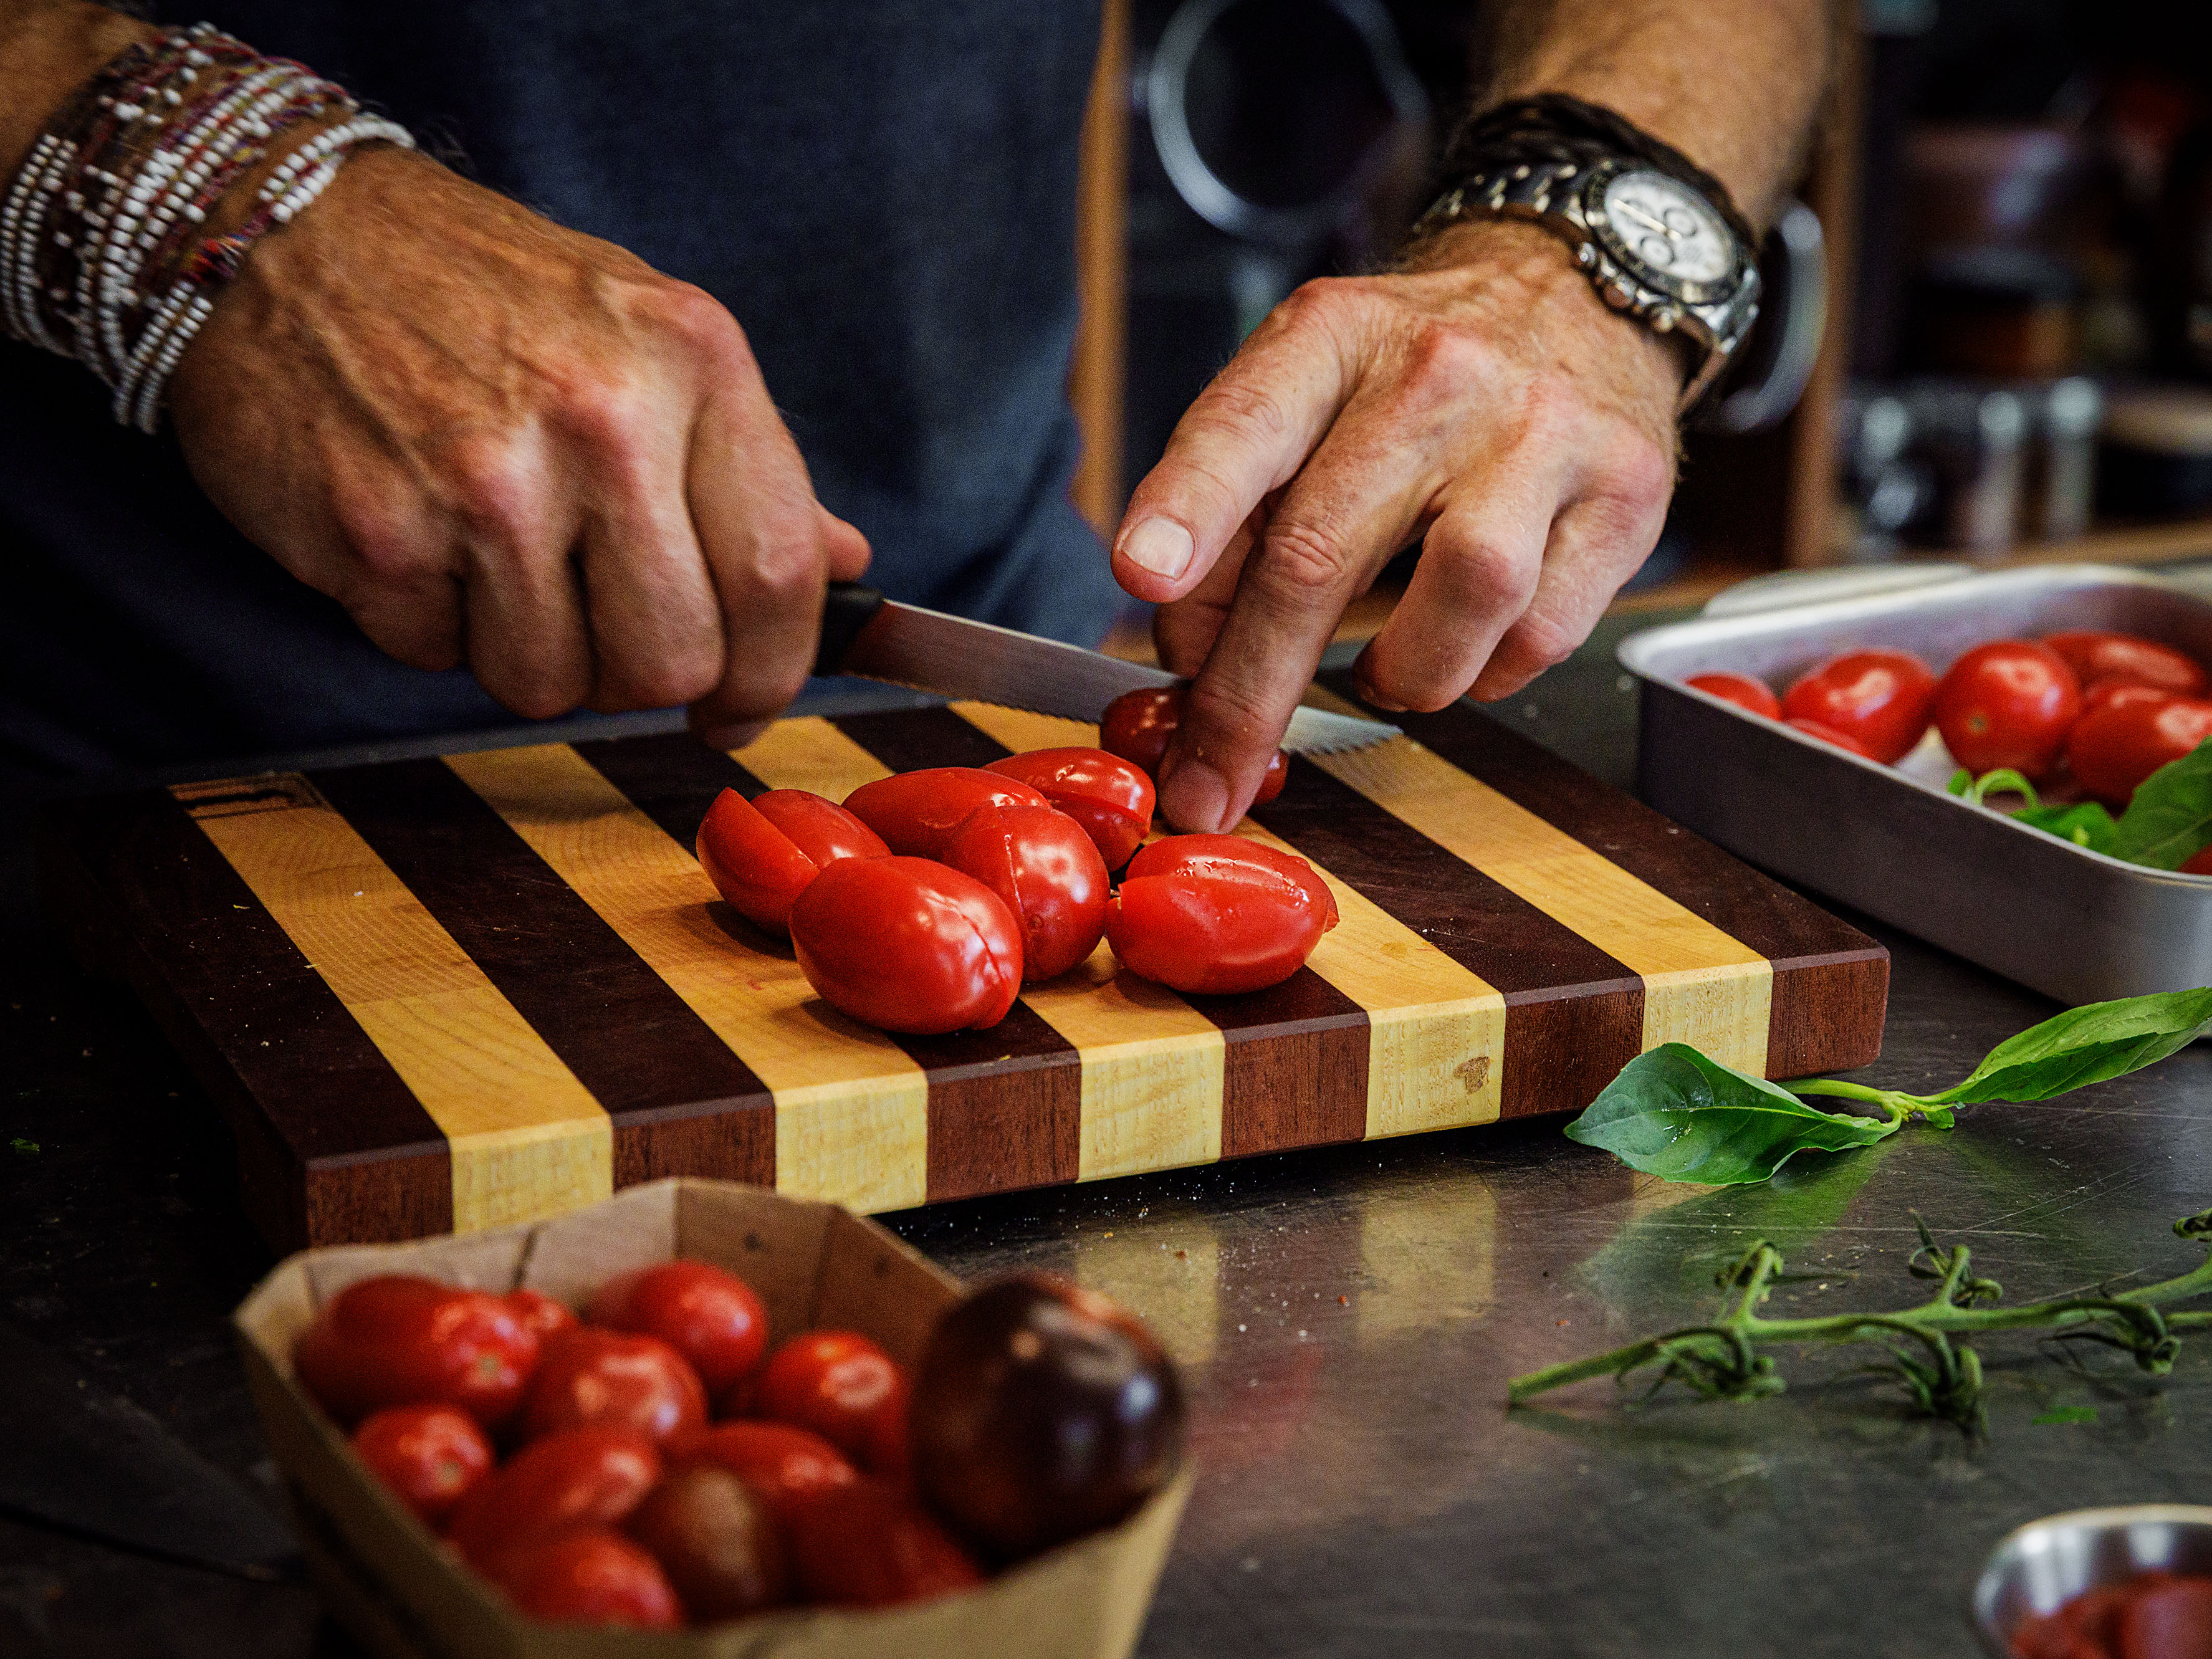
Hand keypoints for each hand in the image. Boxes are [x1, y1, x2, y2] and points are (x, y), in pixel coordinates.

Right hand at [168, 145, 868, 742]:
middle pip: (671, 662)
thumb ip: (749, 465)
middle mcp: (602, 420)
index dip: (770, 675)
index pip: (779, 576)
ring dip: (529, 657)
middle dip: (638, 677)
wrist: (283, 229)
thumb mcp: (647, 336)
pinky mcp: (378, 533)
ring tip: (495, 562)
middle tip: (601, 633)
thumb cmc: (484, 294)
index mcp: (694, 361)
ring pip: (551, 686)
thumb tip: (842, 565)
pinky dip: (433, 628)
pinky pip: (439, 661)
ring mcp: (485, 481)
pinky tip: (420, 538)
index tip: (739, 708)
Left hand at [1110, 219, 1680, 831]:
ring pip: (1464, 597)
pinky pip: (1544, 632)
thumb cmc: (1416, 373)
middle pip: (1324, 551)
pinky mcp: (1625, 493)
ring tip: (1384, 674)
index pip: (1246, 424)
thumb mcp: (1307, 395)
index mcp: (1330, 339)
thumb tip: (1190, 656)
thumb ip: (1233, 512)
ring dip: (1403, 676)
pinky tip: (1468, 644)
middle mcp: (1437, 376)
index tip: (1143, 574)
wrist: (1582, 291)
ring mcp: (1541, 434)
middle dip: (1249, 693)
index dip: (1191, 505)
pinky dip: (1488, 670)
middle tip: (1207, 779)